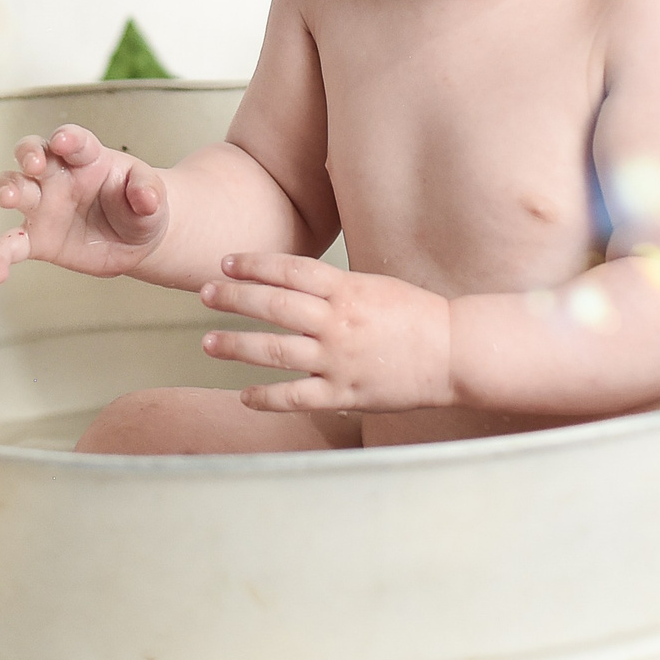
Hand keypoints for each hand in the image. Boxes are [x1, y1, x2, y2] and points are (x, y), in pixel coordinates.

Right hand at [0, 125, 169, 284]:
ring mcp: (44, 206)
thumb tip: (146, 199)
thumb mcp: (153, 196)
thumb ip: (148, 192)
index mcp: (88, 158)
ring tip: (8, 199)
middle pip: (32, 152)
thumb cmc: (140, 207)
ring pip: (13, 187)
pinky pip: (11, 244)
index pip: (75, 140)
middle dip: (28, 153)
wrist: (135, 239)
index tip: (64, 141)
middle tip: (33, 164)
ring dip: (6, 189)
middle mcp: (59, 177)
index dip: (68, 138)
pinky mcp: (37, 238)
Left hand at [197, 252, 456, 413]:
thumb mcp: (375, 286)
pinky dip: (266, 397)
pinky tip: (244, 394)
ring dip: (236, 345)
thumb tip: (293, 282)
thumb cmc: (418, 316)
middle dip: (234, 297)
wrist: (455, 352)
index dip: (253, 264)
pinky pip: (296, 397)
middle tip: (204, 292)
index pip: (289, 270)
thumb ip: (335, 287)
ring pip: (274, 350)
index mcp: (347, 290)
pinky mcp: (345, 393)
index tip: (226, 262)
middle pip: (273, 305)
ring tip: (208, 342)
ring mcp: (338, 360)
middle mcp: (337, 323)